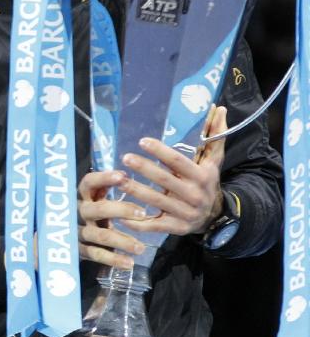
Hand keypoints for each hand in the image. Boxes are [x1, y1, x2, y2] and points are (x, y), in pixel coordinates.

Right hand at [77, 169, 147, 268]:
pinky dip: (113, 259)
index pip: (88, 182)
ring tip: (141, 248)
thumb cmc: (86, 210)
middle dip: (121, 210)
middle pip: (98, 210)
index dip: (103, 178)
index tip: (123, 176)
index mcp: (80, 195)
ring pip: (100, 235)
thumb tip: (125, 175)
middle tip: (143, 213)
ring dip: (122, 241)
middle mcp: (78, 212)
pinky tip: (129, 263)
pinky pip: (97, 255)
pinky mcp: (79, 250)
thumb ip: (103, 188)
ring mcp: (77, 231)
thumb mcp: (91, 197)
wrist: (56, 235)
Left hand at [116, 106, 227, 236]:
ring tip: (117, 179)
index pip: (179, 161)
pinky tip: (120, 216)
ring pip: (157, 202)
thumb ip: (215, 136)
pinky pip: (155, 225)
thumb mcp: (213, 161)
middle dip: (144, 169)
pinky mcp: (177, 228)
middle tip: (125, 157)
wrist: (216, 216)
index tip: (142, 141)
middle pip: (165, 181)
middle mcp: (194, 195)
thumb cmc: (207, 182)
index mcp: (202, 176)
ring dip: (136, 191)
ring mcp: (185, 213)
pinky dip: (138, 222)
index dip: (161, 151)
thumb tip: (219, 108)